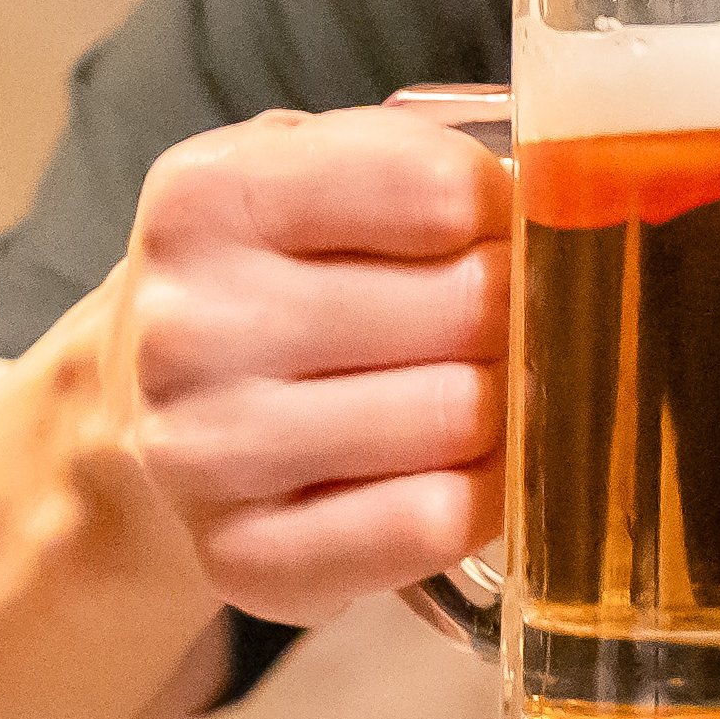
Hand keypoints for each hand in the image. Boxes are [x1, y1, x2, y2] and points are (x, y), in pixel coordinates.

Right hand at [74, 105, 507, 617]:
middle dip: (517, 311)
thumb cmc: (283, 269)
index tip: (497, 229)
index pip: (443, 191)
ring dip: (505, 405)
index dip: (506, 212)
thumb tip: (566, 205)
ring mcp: (203, 451)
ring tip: (477, 388)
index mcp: (208, 199)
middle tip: (506, 318)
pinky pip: (431, 523)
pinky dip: (481, 494)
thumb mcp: (325, 169)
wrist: (154, 395)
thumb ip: (433, 162)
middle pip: (470, 307)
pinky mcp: (241, 555)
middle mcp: (189, 326)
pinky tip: (460, 467)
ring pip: (461, 418)